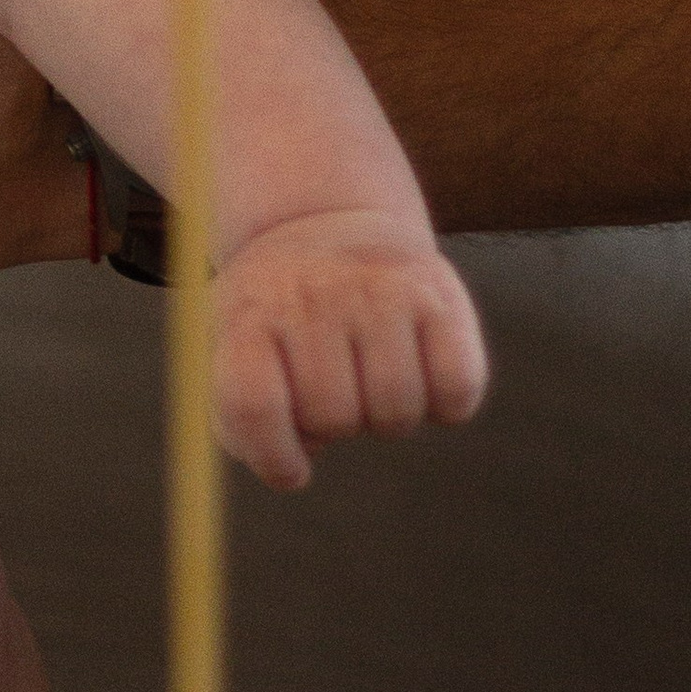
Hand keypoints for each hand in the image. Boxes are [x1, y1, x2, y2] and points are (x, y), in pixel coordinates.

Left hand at [213, 212, 488, 491]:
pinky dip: (446, 405)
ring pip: (396, 412)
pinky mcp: (439, 292)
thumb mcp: (234, 351)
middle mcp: (311, 295)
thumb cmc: (276, 315)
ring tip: (371, 377)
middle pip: (331, 417)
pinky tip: (422, 373)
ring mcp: (378, 289)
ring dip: (387, 419)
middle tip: (334, 388)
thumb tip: (292, 469)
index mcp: (248, 315)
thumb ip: (244, 422)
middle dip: (334, 426)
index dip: (273, 456)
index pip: (253, 404)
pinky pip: (457, 391)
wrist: (324, 219)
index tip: (293, 472)